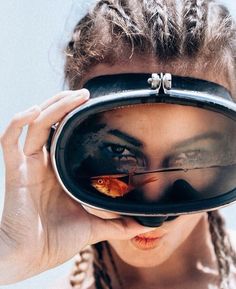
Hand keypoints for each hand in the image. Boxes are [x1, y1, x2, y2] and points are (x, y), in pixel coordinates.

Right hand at [0, 89, 153, 283]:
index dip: (75, 120)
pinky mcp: (15, 171)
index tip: (94, 108)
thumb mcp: (92, 226)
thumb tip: (141, 225)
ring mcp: (28, 165)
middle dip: (66, 105)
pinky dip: (17, 123)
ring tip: (73, 96)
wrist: (30, 258)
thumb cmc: (55, 241)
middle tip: (86, 94)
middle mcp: (43, 164)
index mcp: (59, 172)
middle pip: (50, 123)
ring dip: (52, 106)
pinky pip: (9, 140)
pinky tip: (34, 111)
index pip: (64, 137)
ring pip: (35, 124)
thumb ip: (115, 224)